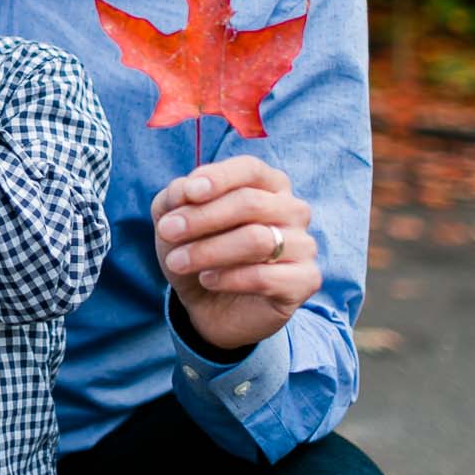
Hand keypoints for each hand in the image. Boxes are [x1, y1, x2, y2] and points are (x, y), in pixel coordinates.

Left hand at [151, 157, 320, 351]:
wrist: (211, 305)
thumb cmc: (198, 249)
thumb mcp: (175, 220)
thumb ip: (176, 198)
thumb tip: (183, 189)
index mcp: (268, 184)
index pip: (250, 169)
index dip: (219, 177)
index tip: (189, 192)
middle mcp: (292, 209)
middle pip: (249, 203)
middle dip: (201, 217)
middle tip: (168, 232)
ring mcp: (303, 244)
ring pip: (257, 240)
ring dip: (208, 250)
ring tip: (177, 261)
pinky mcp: (306, 280)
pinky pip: (266, 276)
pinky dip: (229, 278)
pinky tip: (207, 280)